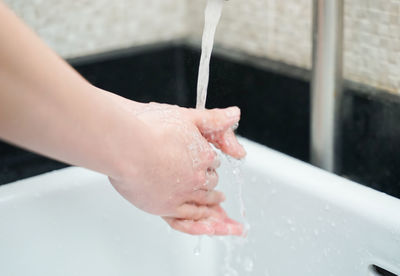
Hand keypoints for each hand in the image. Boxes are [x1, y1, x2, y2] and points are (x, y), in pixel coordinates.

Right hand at [108, 100, 245, 234]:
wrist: (125, 146)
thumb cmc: (149, 128)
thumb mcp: (187, 117)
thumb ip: (213, 118)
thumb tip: (235, 113)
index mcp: (203, 154)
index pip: (213, 161)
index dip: (210, 160)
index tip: (207, 162)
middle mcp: (197, 176)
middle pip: (210, 182)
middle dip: (212, 181)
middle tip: (213, 183)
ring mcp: (182, 194)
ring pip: (204, 201)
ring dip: (212, 202)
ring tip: (217, 202)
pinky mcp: (166, 207)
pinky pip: (189, 219)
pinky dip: (200, 220)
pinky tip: (202, 218)